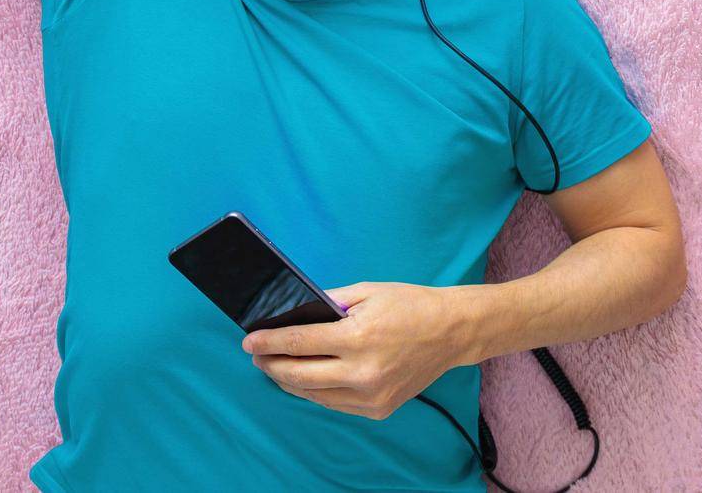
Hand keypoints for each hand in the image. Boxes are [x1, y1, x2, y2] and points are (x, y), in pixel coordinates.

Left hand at [242, 281, 467, 420]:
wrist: (451, 332)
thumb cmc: (410, 305)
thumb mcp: (367, 292)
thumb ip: (328, 302)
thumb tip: (294, 312)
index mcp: (358, 338)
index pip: (299, 344)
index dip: (269, 342)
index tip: (249, 341)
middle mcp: (363, 372)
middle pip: (299, 375)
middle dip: (271, 364)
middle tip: (257, 355)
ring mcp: (371, 396)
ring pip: (314, 395)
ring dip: (289, 381)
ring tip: (276, 367)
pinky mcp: (379, 409)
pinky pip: (335, 403)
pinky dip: (316, 391)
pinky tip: (307, 378)